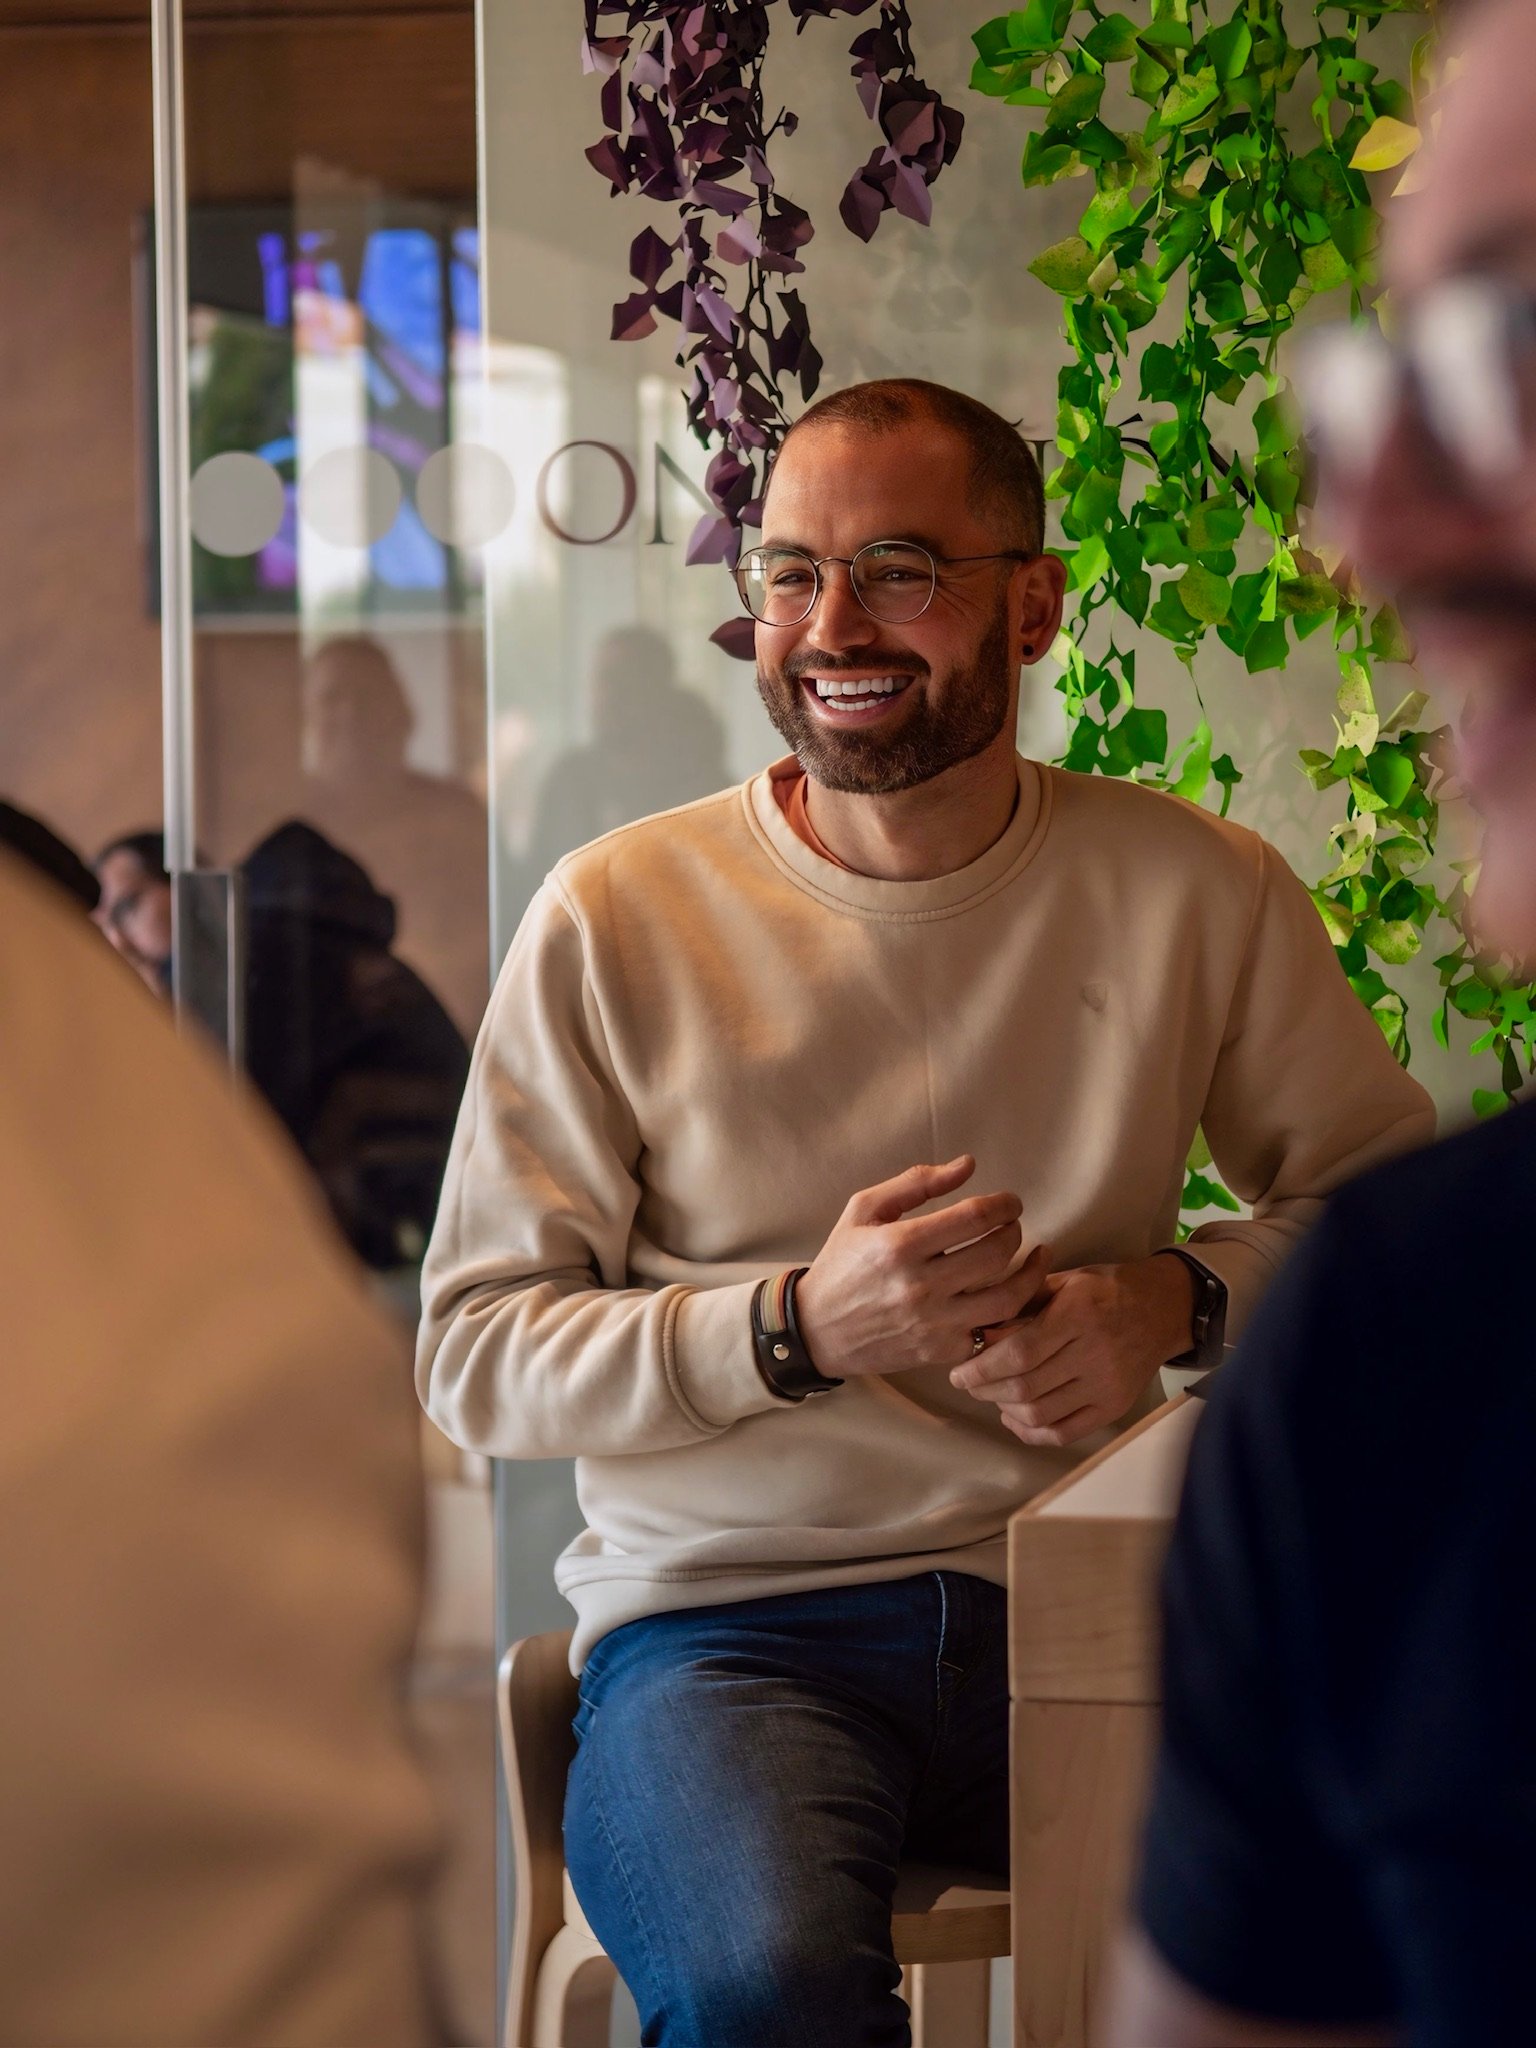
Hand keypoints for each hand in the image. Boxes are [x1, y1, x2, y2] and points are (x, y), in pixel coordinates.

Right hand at [794, 1155, 1050, 1380]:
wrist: (818, 1329)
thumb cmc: (842, 1262)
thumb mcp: (864, 1210)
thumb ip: (916, 1182)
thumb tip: (969, 1165)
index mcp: (900, 1245)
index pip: (974, 1217)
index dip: (1004, 1204)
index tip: (1010, 1203)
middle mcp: (919, 1285)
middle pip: (996, 1253)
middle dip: (1015, 1232)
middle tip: (1013, 1225)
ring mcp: (933, 1323)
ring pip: (1007, 1298)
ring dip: (1029, 1274)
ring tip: (1031, 1258)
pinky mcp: (940, 1351)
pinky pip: (991, 1331)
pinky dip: (1007, 1312)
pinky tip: (1009, 1294)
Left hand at [947, 1254, 1195, 1447]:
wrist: (1163, 1309)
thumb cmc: (1104, 1290)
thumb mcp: (1064, 1281)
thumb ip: (1022, 1304)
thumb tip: (979, 1332)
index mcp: (1078, 1315)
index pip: (1019, 1352)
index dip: (982, 1366)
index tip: (958, 1370)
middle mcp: (1094, 1354)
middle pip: (1025, 1386)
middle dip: (985, 1389)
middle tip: (967, 1383)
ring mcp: (1106, 1386)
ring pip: (1040, 1413)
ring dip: (1003, 1408)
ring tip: (990, 1394)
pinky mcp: (1114, 1409)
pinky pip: (1064, 1433)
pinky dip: (1031, 1431)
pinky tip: (1014, 1416)